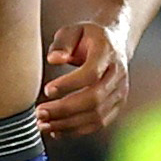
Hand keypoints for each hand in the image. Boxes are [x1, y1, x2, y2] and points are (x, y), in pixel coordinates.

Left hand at [40, 21, 129, 139]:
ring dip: (68, 124)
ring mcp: (120, 92)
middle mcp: (118, 75)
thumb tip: (54, 59)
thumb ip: (62, 42)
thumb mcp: (73, 30)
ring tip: (43, 125)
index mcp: (107, 53)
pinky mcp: (117, 105)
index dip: (69, 84)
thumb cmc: (88, 37)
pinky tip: (57, 130)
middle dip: (64, 109)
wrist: (114, 43)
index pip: (91, 74)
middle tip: (40, 113)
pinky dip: (77, 130)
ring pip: (97, 115)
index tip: (47, 90)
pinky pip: (99, 123)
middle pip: (94, 99)